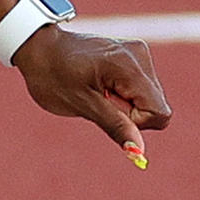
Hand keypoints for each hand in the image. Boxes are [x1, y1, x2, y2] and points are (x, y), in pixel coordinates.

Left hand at [20, 24, 172, 161]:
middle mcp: (140, 56)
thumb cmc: (54, 76)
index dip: (136, 123)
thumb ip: (115, 126)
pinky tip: (102, 85)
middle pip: (156, 105)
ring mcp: (138, 53)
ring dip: (126, 104)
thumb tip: (137, 151)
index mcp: (129, 66)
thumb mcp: (82, 105)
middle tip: (99, 101)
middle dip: (130, 114)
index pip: (159, 112)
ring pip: (150, 99)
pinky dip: (124, 94)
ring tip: (98, 91)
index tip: (108, 112)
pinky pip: (141, 89)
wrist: (40, 48)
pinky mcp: (134, 55)